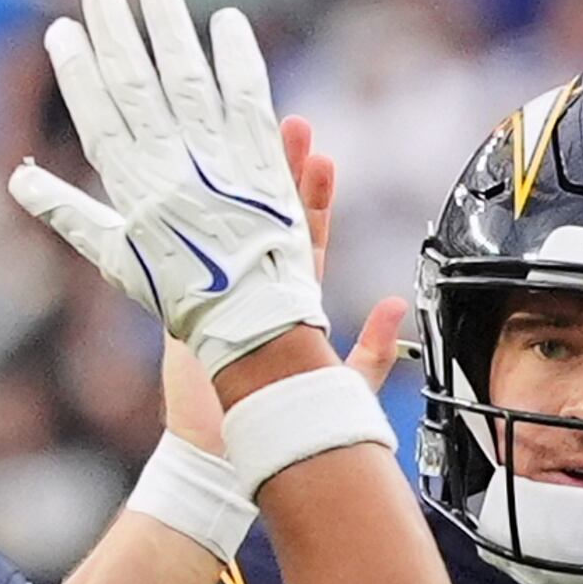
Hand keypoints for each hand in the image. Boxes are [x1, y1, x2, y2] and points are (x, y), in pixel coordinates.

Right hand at [12, 0, 324, 374]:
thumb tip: (17, 180)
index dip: (77, 70)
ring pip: (188, 82)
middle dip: (116, 36)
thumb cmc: (182, 295)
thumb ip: (69, 213)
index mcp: (132, 191)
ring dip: (170, 32)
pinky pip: (248, 99)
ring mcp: (219, 164)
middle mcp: (172, 171)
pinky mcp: (263, 163)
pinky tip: (226, 21)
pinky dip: (236, 57)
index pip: (97, 116)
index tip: (62, 30)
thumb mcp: (115, 259)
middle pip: (137, 88)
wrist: (253, 323)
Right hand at [156, 114, 405, 454]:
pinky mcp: (185, 313)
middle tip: (288, 125)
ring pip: (233, 234)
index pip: (307, 239)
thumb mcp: (341, 387)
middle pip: (271, 224)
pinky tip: (183, 192)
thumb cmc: (285, 428)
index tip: (322, 157)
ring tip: (248, 144)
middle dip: (279, 175)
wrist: (226, 458)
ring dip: (243, 192)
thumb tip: (399, 303)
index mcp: (290, 302)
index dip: (315, 199)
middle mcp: (256, 292)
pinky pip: (186, 264)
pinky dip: (187, 231)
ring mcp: (220, 299)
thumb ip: (374, 348)